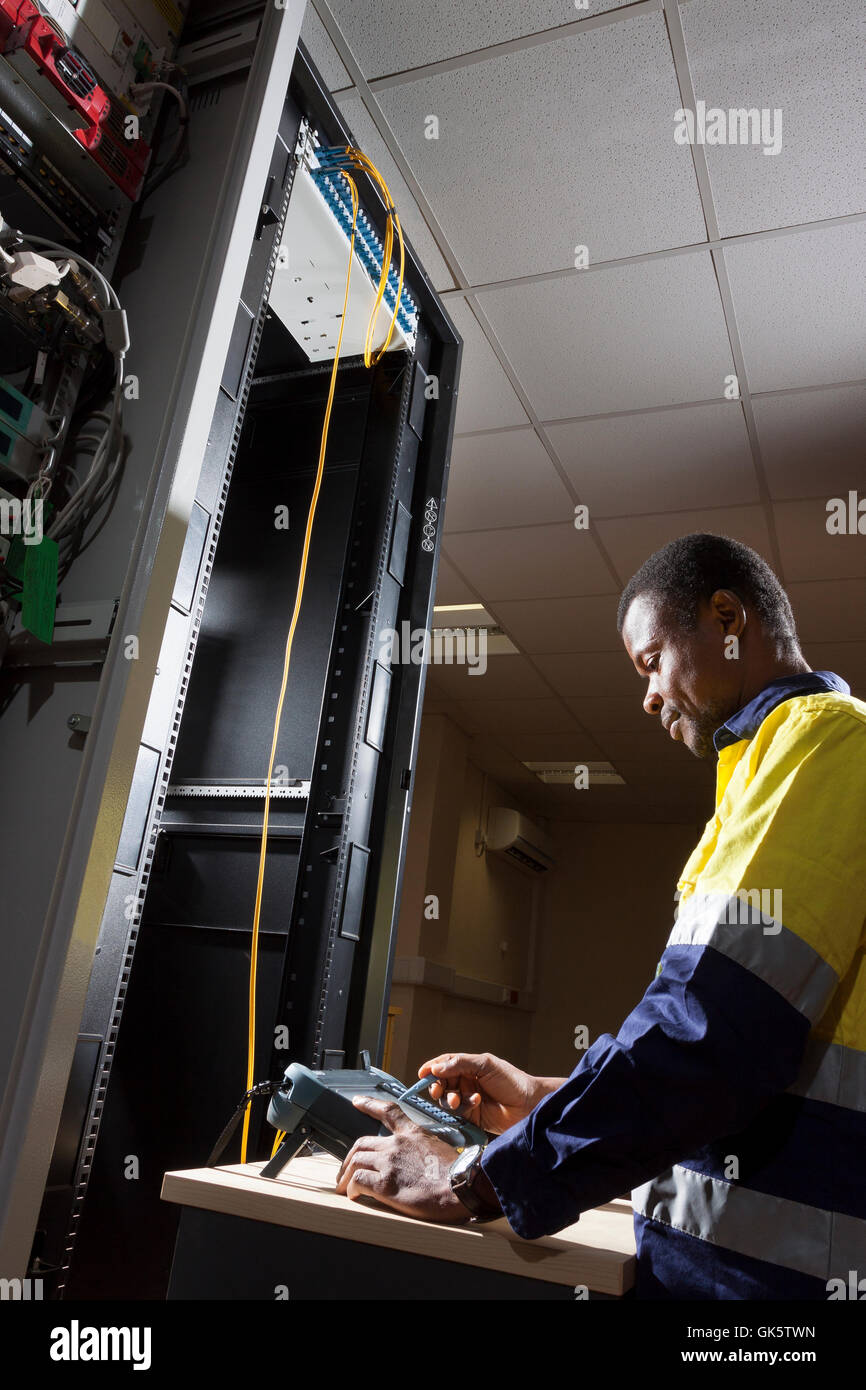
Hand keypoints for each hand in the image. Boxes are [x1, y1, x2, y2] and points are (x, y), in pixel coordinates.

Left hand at [335, 1096, 471, 1223]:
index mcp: (412, 1133)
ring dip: (346, 1176)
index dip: (369, 1105)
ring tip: (344, 1188)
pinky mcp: (385, 1184)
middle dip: (349, 1158)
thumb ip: (423, 1148)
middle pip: (361, 1144)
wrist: (463, 1186)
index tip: (357, 1101)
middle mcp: (396, 1144)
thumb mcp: (440, 1148)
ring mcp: (389, 1163)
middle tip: (346, 1171)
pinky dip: (352, 1189)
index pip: (387, 1112)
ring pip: (355, 1162)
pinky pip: (358, 1182)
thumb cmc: (457, 1171)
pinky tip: (354, 1195)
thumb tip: (418, 1159)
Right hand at [419, 1052, 562, 1134]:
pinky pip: (457, 1113)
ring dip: (448, 1099)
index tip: (422, 1074)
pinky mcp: (471, 1117)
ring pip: (446, 1099)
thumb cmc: (511, 1080)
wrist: (528, 1105)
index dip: (432, 1068)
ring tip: (455, 1100)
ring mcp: (468, 1100)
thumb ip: (460, 1064)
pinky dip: (461, 1107)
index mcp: (469, 1067)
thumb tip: (436, 1068)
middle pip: (442, 1083)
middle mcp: (466, 1083)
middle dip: (437, 1087)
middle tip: (438, 1091)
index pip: (445, 1065)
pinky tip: (475, 1103)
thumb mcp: (486, 1065)